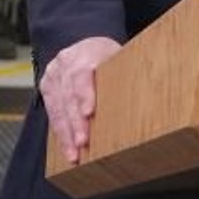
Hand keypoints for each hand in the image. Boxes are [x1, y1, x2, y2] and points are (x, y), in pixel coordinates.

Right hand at [40, 36, 122, 165]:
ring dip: (66, 134)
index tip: (89, 113)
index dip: (85, 94)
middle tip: (83, 143)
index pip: (83, 74)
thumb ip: (128, 73)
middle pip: (69, 95)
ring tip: (74, 155)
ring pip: (58, 108)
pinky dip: (60, 133)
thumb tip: (151, 95)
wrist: (85, 44)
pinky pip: (52, 113)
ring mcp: (54, 75)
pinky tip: (67, 148)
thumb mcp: (121, 56)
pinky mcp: (47, 87)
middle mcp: (65, 63)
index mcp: (86, 53)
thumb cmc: (109, 55)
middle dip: (76, 122)